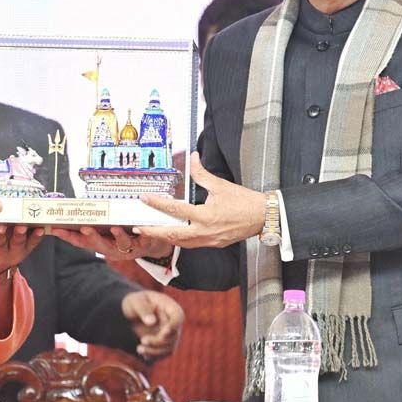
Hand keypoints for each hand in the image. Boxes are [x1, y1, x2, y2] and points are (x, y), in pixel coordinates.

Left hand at [0, 225, 44, 276]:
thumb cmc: (6, 249)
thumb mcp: (21, 245)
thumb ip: (29, 231)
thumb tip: (36, 210)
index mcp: (23, 248)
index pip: (33, 241)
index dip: (37, 235)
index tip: (40, 228)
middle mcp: (11, 251)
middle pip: (17, 241)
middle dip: (20, 233)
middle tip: (22, 225)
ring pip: (0, 241)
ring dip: (1, 232)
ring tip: (2, 224)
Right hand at [49, 225, 171, 260]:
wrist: (151, 244)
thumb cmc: (126, 235)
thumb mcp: (108, 229)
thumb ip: (95, 222)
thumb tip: (79, 207)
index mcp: (101, 244)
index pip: (82, 242)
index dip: (69, 237)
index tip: (56, 230)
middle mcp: (112, 249)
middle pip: (99, 245)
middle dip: (91, 237)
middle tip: (83, 228)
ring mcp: (128, 248)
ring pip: (121, 244)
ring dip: (117, 236)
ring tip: (114, 228)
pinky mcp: (143, 244)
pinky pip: (142, 239)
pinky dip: (140, 233)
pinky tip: (137, 227)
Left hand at [121, 290, 183, 359]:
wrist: (131, 313)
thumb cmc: (135, 303)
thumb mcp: (135, 302)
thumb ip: (143, 309)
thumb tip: (151, 322)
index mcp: (169, 307)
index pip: (178, 317)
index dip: (174, 326)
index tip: (163, 333)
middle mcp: (173, 322)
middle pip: (174, 336)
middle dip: (159, 341)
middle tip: (142, 340)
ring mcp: (170, 334)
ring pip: (170, 348)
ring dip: (156, 352)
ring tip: (139, 349)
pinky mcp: (164, 344)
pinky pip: (163, 354)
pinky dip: (154, 356)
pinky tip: (143, 354)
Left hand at [135, 152, 265, 247]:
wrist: (263, 217)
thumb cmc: (244, 201)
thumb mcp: (220, 184)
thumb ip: (201, 173)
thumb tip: (193, 157)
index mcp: (205, 216)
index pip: (175, 210)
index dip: (157, 204)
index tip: (145, 199)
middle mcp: (205, 232)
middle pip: (172, 234)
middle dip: (153, 232)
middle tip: (138, 228)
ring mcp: (209, 240)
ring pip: (181, 243)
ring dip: (165, 237)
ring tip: (151, 232)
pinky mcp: (214, 244)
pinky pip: (191, 244)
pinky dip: (179, 240)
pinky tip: (172, 234)